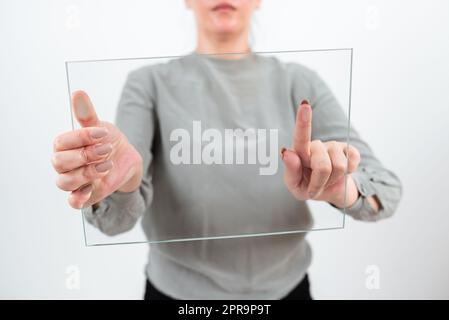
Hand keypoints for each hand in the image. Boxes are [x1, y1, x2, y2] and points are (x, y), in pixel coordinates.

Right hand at [51, 91, 142, 208]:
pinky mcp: (84, 195)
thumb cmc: (108, 141)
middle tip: (107, 150)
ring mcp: (73, 180)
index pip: (60, 142)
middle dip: (85, 155)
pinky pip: (72, 202)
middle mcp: (65, 163)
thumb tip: (78, 93)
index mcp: (65, 145)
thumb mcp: (101, 127)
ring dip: (87, 173)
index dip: (81, 137)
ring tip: (107, 164)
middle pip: (59, 162)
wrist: (127, 160)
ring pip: (64, 182)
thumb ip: (88, 114)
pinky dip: (78, 197)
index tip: (102, 133)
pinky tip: (92, 188)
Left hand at [281, 100, 360, 207]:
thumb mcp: (295, 186)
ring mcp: (334, 146)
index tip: (305, 105)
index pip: (300, 137)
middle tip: (316, 186)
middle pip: (323, 166)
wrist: (330, 192)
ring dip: (332, 180)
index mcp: (300, 152)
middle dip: (320, 182)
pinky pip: (352, 163)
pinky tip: (340, 173)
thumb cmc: (308, 186)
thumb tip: (287, 153)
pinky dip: (347, 174)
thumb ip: (291, 171)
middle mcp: (317, 145)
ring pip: (339, 167)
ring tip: (327, 179)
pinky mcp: (350, 150)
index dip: (303, 121)